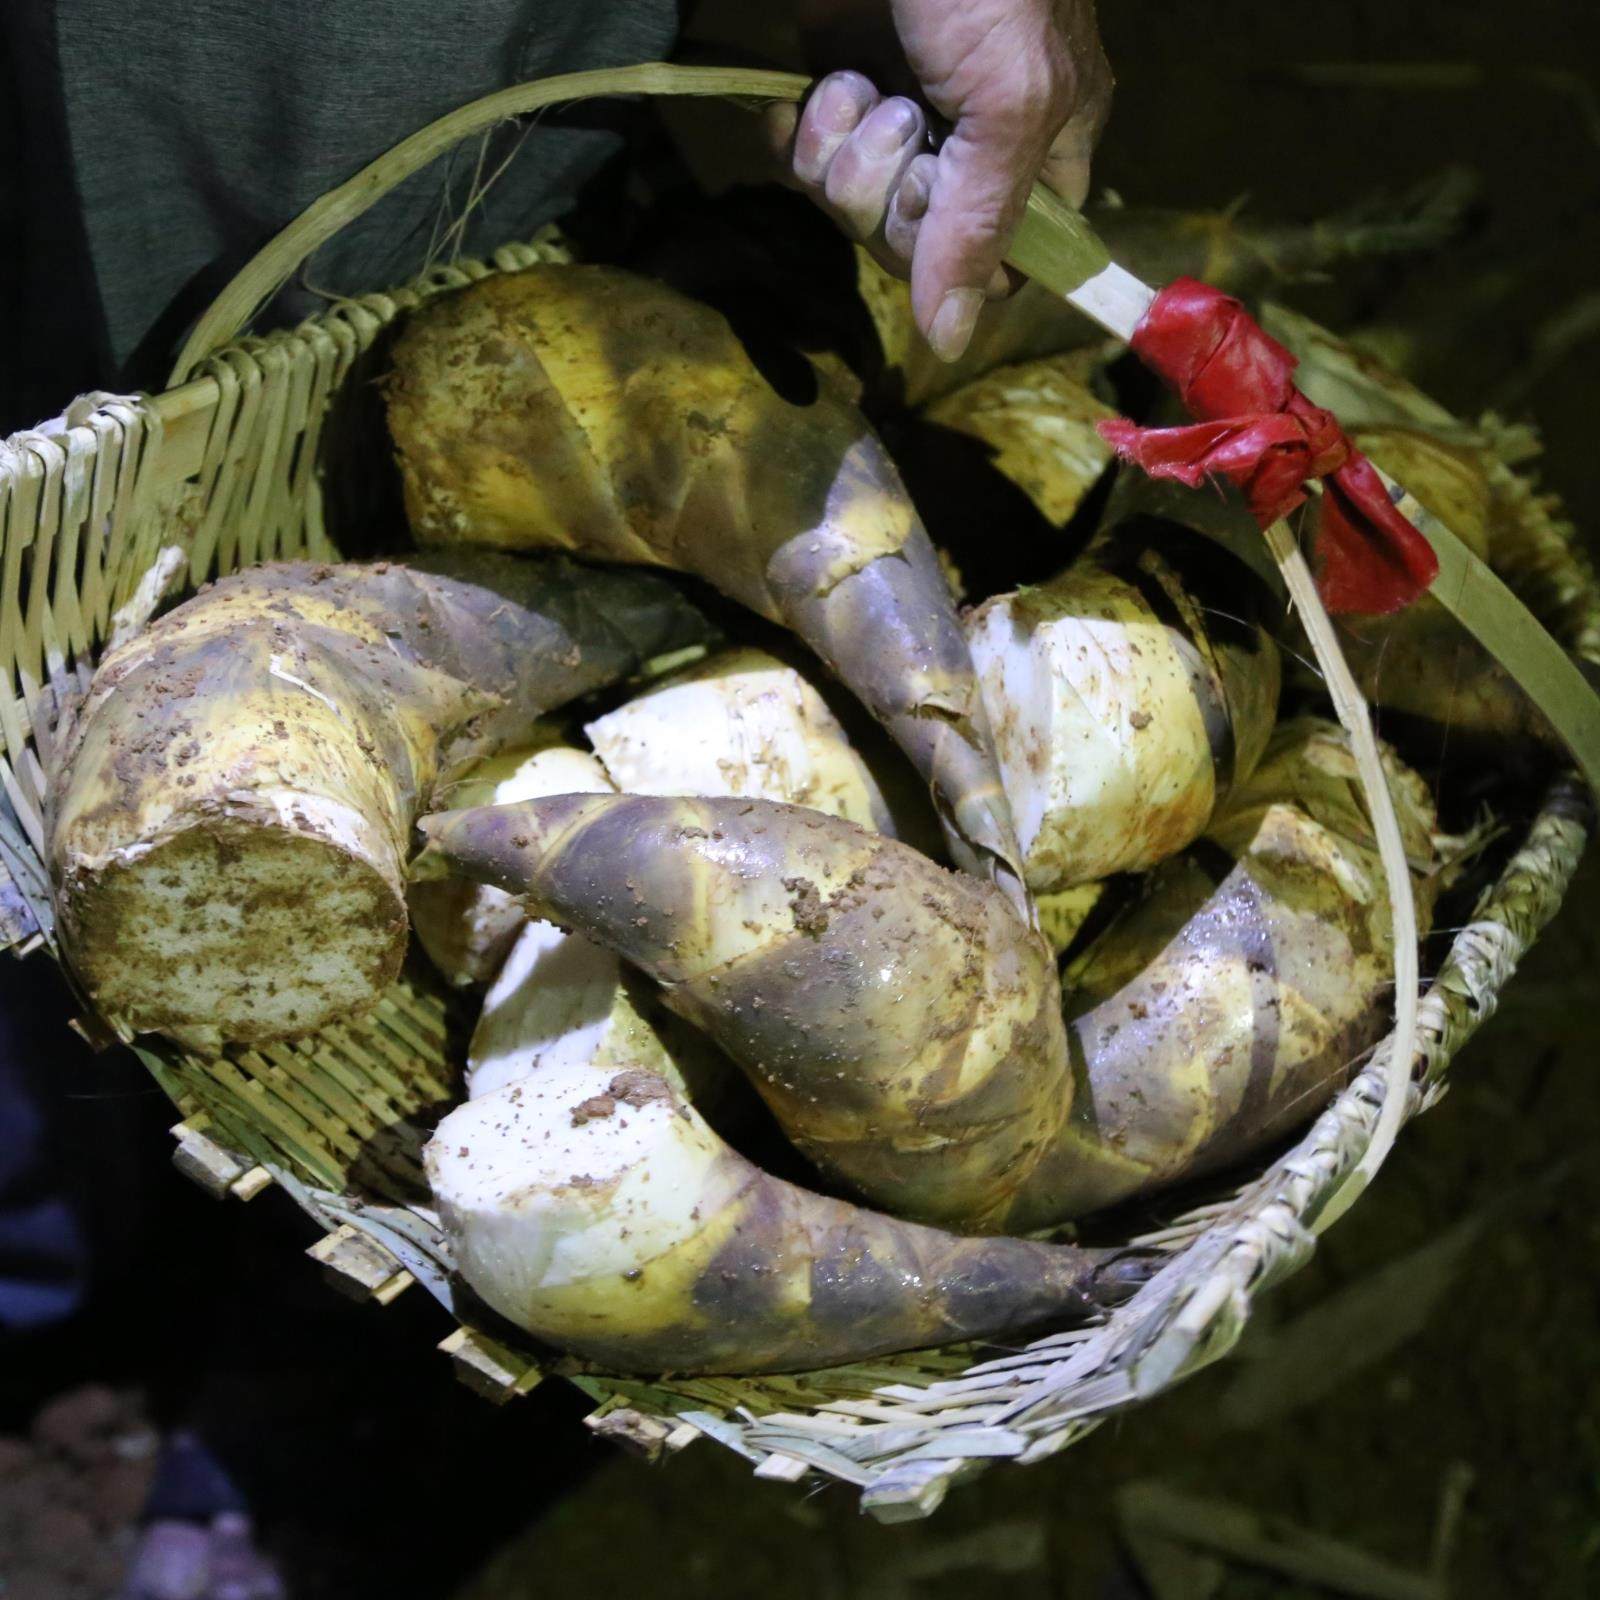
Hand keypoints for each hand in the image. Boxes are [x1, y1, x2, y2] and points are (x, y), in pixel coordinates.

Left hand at [770, 1, 1111, 362]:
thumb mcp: (1010, 102)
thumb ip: (982, 225)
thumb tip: (952, 340)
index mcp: (1041, 148)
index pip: (1003, 261)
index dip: (960, 259)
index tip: (940, 218)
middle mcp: (968, 144)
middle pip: (916, 244)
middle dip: (887, 195)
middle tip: (896, 127)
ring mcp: (897, 117)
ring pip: (854, 206)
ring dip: (841, 154)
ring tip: (852, 88)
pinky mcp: (834, 93)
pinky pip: (804, 165)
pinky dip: (799, 133)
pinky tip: (806, 93)